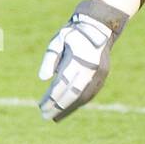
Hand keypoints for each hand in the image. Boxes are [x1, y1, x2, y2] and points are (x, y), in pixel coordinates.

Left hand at [38, 0, 129, 120]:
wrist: (99, 26)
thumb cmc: (73, 33)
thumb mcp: (57, 41)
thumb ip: (49, 59)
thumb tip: (43, 79)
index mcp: (78, 60)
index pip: (62, 85)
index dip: (52, 98)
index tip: (41, 106)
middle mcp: (90, 69)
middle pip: (73, 94)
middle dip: (59, 107)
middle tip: (45, 116)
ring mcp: (99, 74)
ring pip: (84, 97)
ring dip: (69, 108)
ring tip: (55, 117)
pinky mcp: (103, 75)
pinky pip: (91, 93)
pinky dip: (79, 102)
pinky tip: (69, 108)